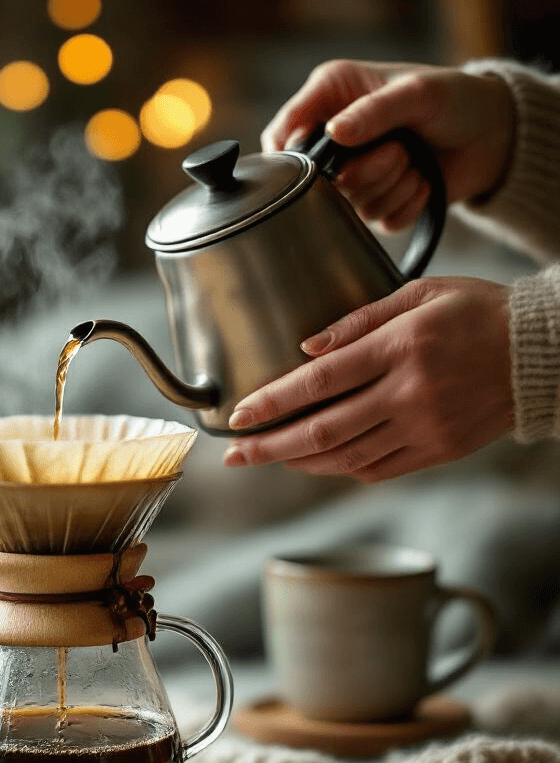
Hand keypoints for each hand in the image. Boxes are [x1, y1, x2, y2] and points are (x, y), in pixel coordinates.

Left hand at [222, 277, 513, 482]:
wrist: (543, 353)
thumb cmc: (478, 312)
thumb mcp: (421, 293)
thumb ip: (359, 320)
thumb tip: (306, 349)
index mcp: (401, 347)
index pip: (320, 381)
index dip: (272, 401)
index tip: (239, 415)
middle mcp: (410, 393)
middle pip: (322, 429)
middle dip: (269, 446)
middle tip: (233, 456)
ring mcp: (424, 428)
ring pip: (345, 456)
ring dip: (297, 461)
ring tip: (266, 458)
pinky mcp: (438, 451)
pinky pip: (376, 469)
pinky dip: (339, 468)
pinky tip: (314, 462)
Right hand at [261, 60, 515, 230]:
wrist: (492, 134)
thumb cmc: (455, 98)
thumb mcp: (416, 93)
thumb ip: (373, 112)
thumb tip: (333, 133)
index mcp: (329, 100)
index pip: (282, 136)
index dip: (295, 157)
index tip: (325, 161)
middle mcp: (334, 140)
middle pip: (319, 182)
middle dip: (365, 171)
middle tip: (398, 149)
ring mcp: (354, 176)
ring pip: (350, 206)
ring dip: (392, 186)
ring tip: (415, 160)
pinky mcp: (376, 205)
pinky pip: (378, 222)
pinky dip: (406, 204)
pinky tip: (422, 180)